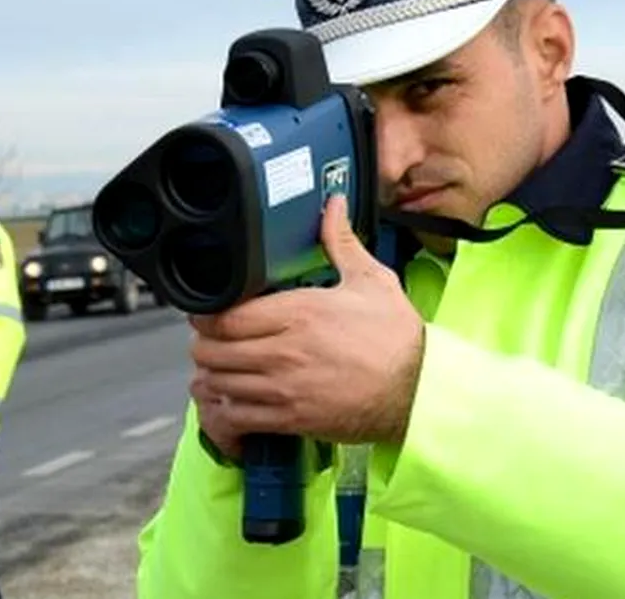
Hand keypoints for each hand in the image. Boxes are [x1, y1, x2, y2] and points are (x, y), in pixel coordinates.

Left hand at [190, 195, 424, 462]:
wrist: (419, 390)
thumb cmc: (398, 339)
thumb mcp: (372, 281)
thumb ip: (341, 242)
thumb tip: (333, 205)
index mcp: (299, 312)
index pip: (225, 314)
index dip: (206, 314)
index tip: (207, 312)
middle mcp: (285, 349)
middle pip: (212, 349)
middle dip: (206, 344)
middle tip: (213, 340)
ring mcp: (285, 387)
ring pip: (218, 383)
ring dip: (212, 376)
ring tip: (219, 370)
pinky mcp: (291, 418)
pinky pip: (236, 416)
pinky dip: (225, 410)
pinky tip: (232, 401)